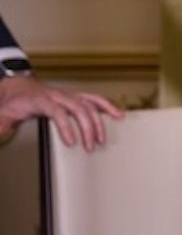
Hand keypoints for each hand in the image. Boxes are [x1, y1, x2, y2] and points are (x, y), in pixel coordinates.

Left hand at [0, 76, 124, 150]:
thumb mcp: (3, 114)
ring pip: (88, 105)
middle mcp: (56, 95)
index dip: (65, 126)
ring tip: (101, 139)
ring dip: (98, 123)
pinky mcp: (73, 97)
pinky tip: (118, 114)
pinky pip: (93, 100)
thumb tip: (1, 132)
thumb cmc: (12, 102)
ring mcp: (66, 95)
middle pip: (78, 108)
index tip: (71, 142)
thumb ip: (3, 125)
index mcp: (39, 99)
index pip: (56, 110)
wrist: (15, 88)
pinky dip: (107, 107)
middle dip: (87, 128)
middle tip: (89, 146)